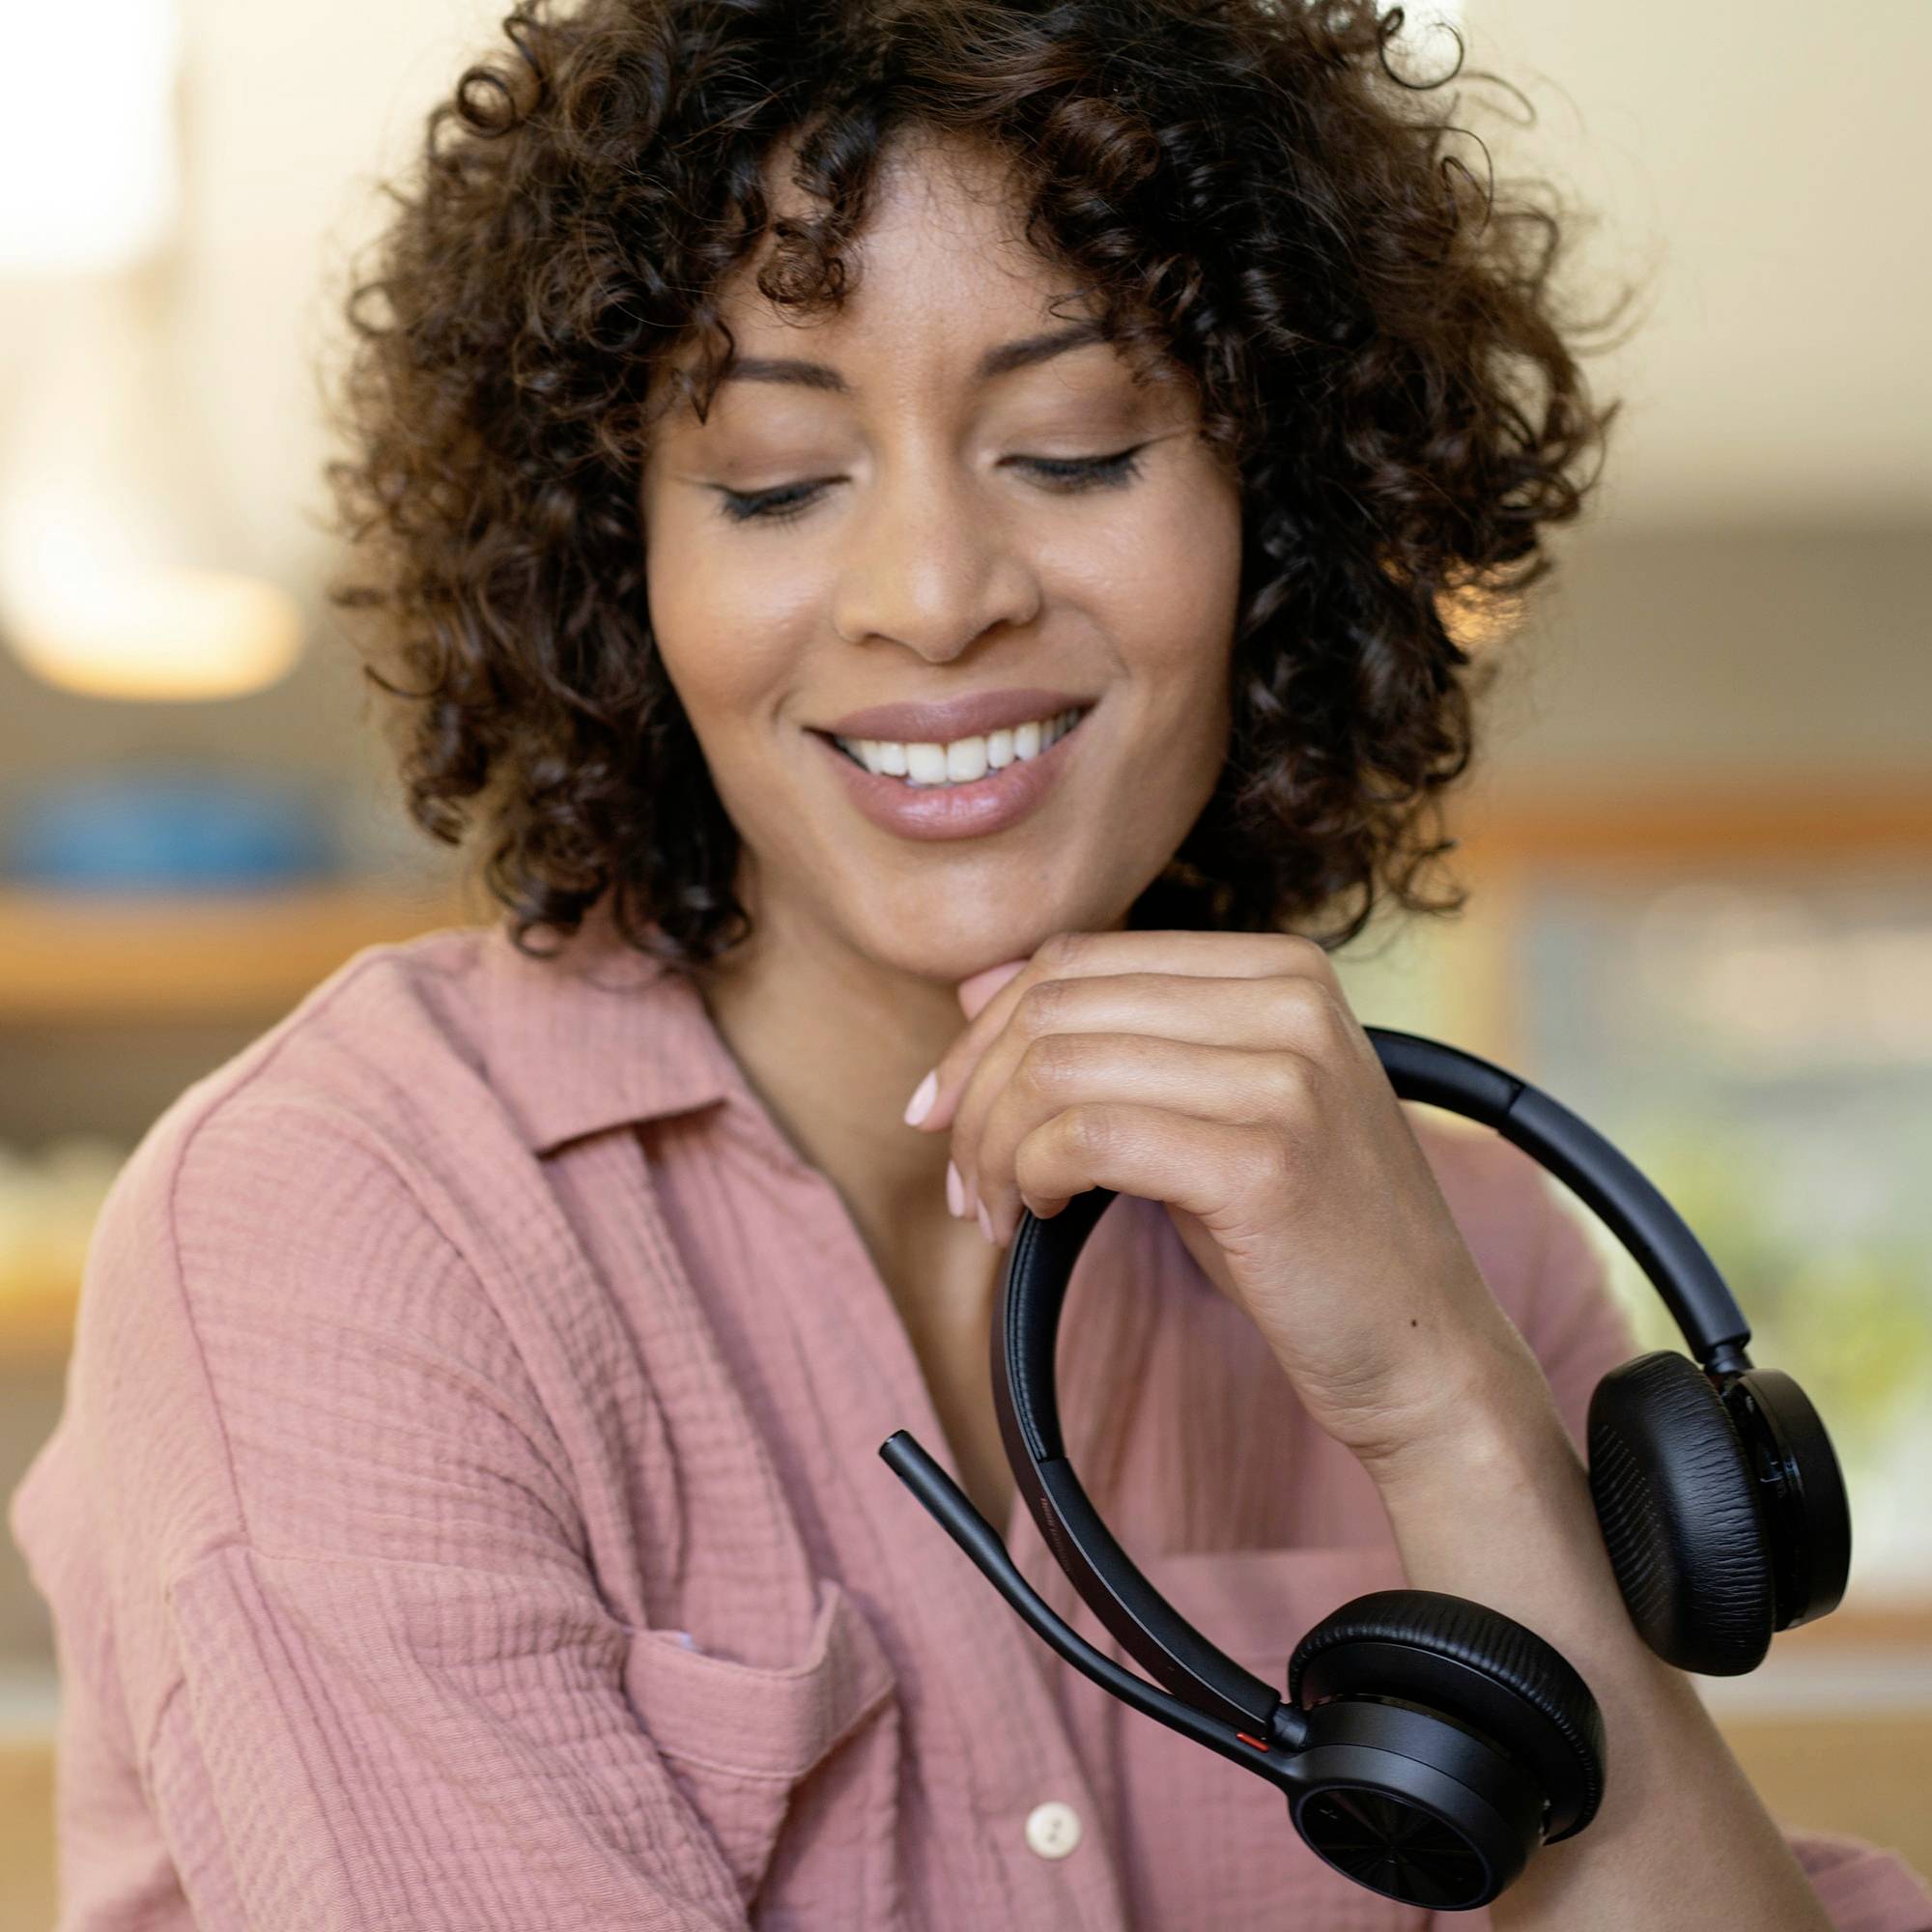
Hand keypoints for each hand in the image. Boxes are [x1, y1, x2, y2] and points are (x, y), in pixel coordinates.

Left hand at [908, 928, 1548, 1472]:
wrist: (1426, 1352)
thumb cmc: (1304, 1237)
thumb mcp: (1209, 1112)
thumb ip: (1113, 1042)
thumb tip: (977, 986)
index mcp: (1282, 967)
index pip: (1079, 959)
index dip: (984, 1032)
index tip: (939, 1111)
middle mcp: (1291, 999)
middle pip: (1055, 1008)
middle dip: (973, 1096)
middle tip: (959, 1183)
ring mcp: (1286, 1074)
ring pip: (1055, 1068)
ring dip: (990, 1148)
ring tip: (992, 1214)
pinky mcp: (1267, 1159)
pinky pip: (1085, 1137)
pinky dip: (1028, 1177)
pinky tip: (1036, 1219)